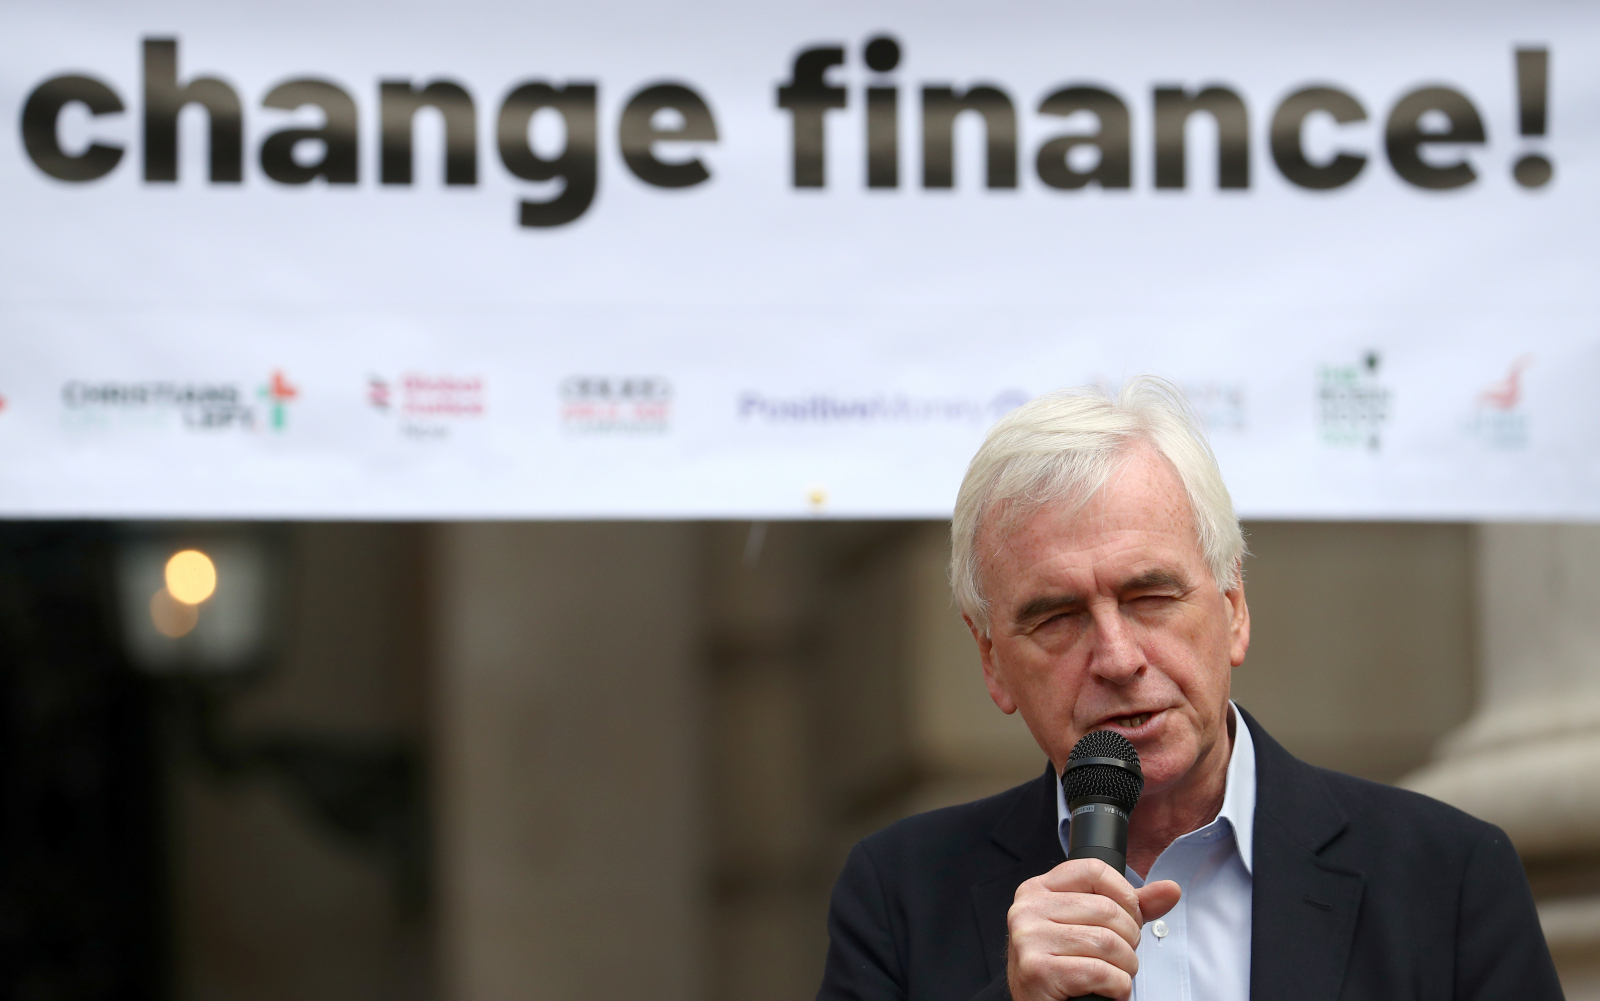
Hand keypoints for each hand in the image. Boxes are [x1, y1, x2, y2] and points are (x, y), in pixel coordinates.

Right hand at [1005, 859, 1181, 1000]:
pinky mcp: (1037, 969)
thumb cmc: (1064, 966)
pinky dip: (1117, 985)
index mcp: (1038, 889)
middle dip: (1129, 938)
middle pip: (1106, 909)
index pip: (1094, 870)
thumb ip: (1130, 907)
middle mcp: (1027, 908)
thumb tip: (1170, 890)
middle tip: (1122, 956)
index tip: (1129, 918)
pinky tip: (1109, 989)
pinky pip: (1099, 971)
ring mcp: (1029, 938)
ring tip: (1117, 974)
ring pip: (1106, 942)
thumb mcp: (1092, 926)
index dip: (1125, 895)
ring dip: (1125, 966)